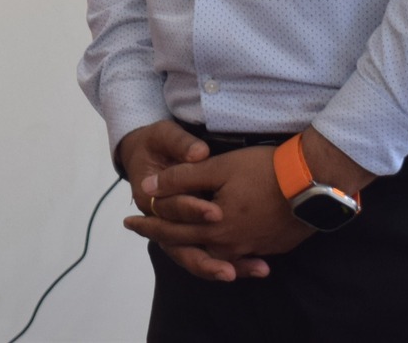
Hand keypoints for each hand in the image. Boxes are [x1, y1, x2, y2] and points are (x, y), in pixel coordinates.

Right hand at [115, 120, 255, 282]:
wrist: (147, 151)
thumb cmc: (156, 142)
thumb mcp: (165, 136)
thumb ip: (181, 145)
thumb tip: (198, 152)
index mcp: (147, 198)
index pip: (172, 210)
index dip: (191, 210)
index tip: (216, 213)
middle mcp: (162, 220)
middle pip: (182, 247)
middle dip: (208, 260)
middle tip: (230, 271)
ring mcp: (178, 229)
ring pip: (198, 256)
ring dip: (225, 266)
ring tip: (256, 270)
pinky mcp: (194, 232)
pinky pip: (212, 254)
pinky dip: (235, 262)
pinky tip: (261, 266)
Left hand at [127, 146, 310, 279]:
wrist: (315, 182)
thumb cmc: (264, 170)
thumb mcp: (217, 166)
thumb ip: (181, 178)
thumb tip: (148, 186)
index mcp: (215, 228)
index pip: (171, 230)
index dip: (148, 225)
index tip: (127, 223)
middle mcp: (233, 244)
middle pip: (191, 245)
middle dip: (163, 238)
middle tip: (142, 231)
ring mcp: (255, 248)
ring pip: (217, 255)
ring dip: (197, 249)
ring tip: (183, 245)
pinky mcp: (274, 246)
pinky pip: (243, 254)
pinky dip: (228, 253)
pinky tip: (226, 250)